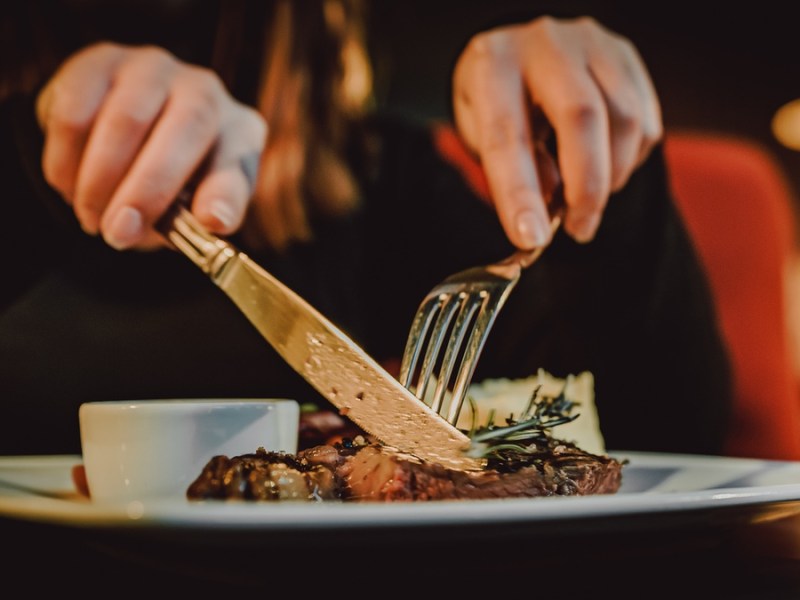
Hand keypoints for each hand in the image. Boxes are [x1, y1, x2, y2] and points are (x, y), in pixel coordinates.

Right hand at [36, 42, 266, 249]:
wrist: (128, 141)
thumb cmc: (173, 183)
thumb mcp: (195, 208)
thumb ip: (202, 216)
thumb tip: (207, 220)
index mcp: (239, 131)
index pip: (240, 159)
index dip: (224, 193)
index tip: (212, 222)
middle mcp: (204, 89)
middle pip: (185, 129)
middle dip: (145, 191)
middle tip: (119, 233)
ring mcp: (152, 69)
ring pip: (124, 120)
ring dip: (99, 180)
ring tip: (91, 218)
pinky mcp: (99, 63)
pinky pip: (76, 111)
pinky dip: (66, 159)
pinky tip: (69, 186)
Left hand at [452, 16, 661, 246]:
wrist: (520, 54)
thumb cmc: (495, 101)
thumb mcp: (480, 133)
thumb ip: (508, 168)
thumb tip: (544, 209)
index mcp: (493, 65)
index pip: (507, 136)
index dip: (520, 194)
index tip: (531, 238)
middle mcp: (544, 43)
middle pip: (581, 117)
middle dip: (585, 188)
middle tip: (578, 228)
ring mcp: (591, 44)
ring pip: (624, 119)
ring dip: (611, 176)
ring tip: (587, 199)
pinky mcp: (625, 56)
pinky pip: (645, 119)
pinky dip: (631, 158)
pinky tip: (605, 166)